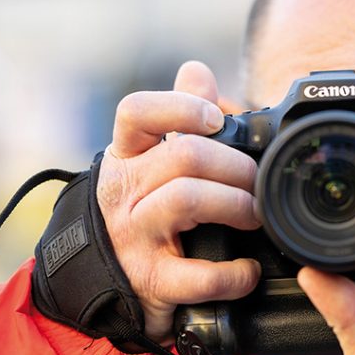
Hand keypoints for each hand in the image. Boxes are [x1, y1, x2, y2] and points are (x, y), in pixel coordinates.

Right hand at [97, 61, 261, 345]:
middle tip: (257, 182)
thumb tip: (195, 72)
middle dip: (235, 165)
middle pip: (184, 155)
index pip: (136, 112)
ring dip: (236, 205)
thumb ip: (176, 116)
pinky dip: (235, 274)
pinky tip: (248, 270)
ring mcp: (135, 237)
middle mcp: (124, 192)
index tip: (216, 120)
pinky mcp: (151, 282)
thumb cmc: (135, 210)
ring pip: (187, 200)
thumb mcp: (145, 162)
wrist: (97, 282)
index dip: (182, 107)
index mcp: (125, 157)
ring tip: (255, 216)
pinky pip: (200, 275)